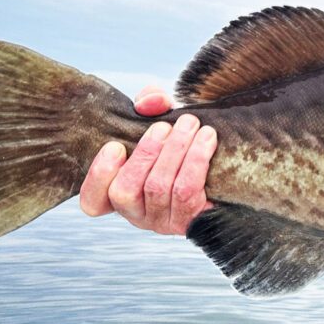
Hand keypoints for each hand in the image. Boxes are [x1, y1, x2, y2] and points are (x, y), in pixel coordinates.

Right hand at [80, 85, 215, 234]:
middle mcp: (137, 214)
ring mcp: (163, 221)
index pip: (93, 202)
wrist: (230, 166)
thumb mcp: (162, 119)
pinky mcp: (190, 222)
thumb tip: (151, 101)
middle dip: (145, 153)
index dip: (98, 176)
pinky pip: (188, 193)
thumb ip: (150, 103)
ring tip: (191, 124)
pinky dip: (196, 161)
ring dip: (175, 151)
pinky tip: (207, 139)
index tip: (116, 146)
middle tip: (165, 126)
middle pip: (126, 191)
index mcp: (120, 192)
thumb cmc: (184, 142)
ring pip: (159, 188)